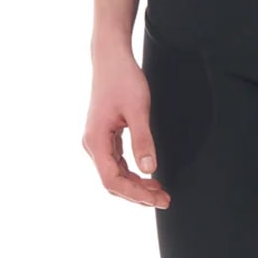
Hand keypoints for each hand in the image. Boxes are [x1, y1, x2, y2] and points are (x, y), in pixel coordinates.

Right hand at [82, 48, 170, 208]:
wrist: (111, 58)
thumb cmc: (123, 79)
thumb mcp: (138, 109)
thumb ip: (143, 140)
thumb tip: (150, 170)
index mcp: (96, 141)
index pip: (112, 180)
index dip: (135, 194)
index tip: (157, 199)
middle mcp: (92, 144)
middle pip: (112, 182)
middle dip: (138, 194)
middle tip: (165, 200)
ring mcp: (97, 142)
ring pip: (114, 175)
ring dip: (136, 186)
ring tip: (160, 191)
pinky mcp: (104, 137)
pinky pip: (116, 164)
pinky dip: (132, 174)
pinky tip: (149, 176)